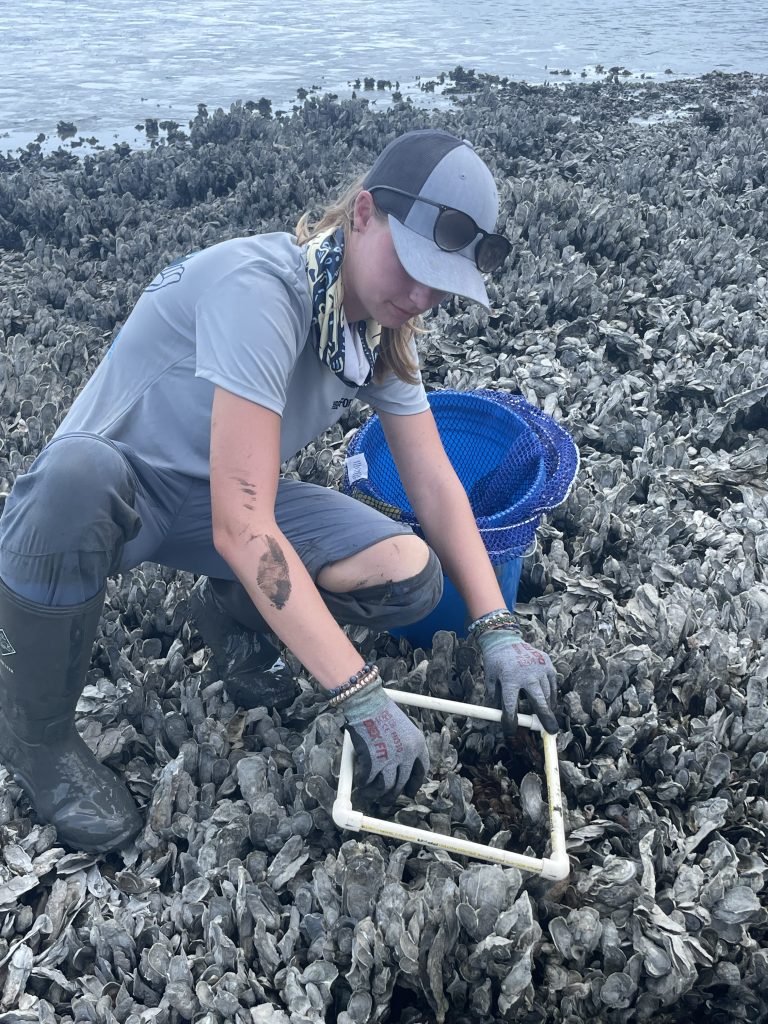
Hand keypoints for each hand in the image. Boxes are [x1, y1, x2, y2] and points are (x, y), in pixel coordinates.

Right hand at [341, 679, 428, 807]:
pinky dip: (363, 783)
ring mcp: (392, 758)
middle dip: (392, 794)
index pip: (421, 770)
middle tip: (385, 798)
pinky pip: (369, 780)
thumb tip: (393, 769)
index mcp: (418, 743)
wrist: (367, 702)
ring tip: (369, 793)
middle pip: (402, 783)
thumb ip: (401, 746)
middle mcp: (408, 753)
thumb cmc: (380, 710)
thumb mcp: (400, 727)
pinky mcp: (374, 761)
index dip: (414, 784)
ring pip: (386, 787)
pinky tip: (360, 782)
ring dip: (376, 793)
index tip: (408, 791)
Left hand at [478, 628, 557, 734]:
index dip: (511, 722)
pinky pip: (552, 685)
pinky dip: (550, 695)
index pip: (511, 706)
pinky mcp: (547, 664)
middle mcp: (527, 674)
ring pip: (547, 694)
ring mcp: (539, 668)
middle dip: (545, 718)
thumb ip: (494, 699)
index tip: (511, 732)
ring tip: (545, 718)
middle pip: (538, 701)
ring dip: (546, 707)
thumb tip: (497, 720)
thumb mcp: (490, 680)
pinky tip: (547, 702)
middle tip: (552, 731)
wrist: (505, 639)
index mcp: (509, 679)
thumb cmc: (496, 663)